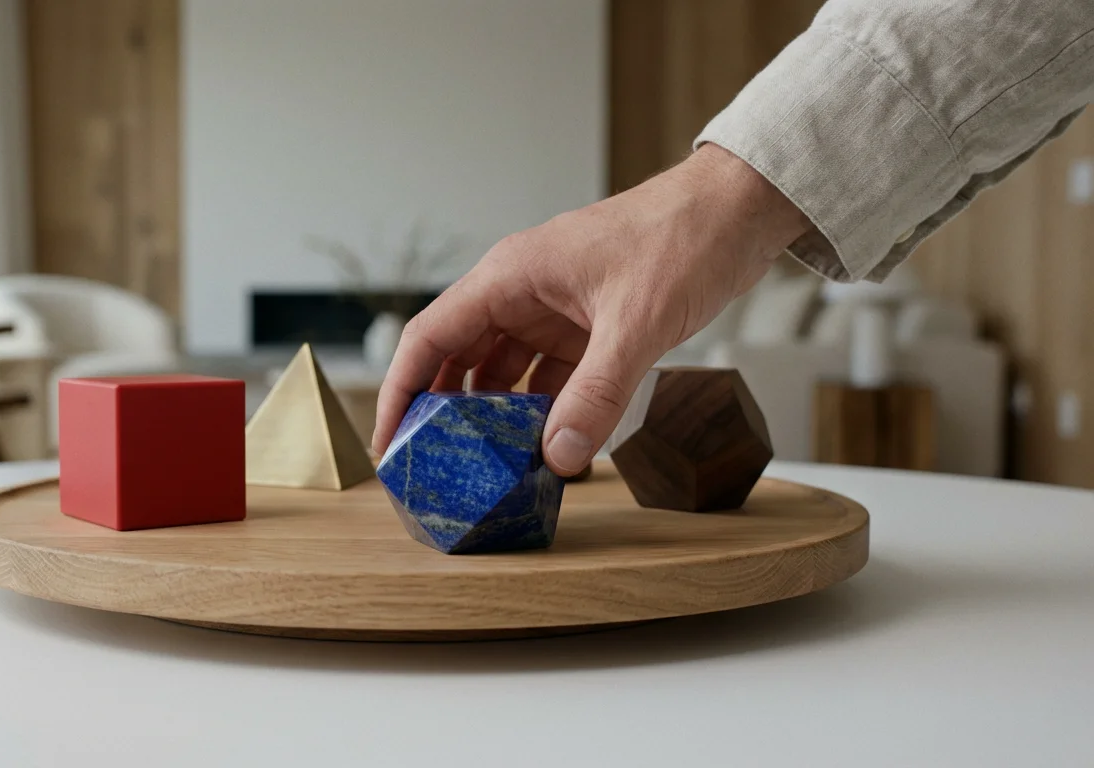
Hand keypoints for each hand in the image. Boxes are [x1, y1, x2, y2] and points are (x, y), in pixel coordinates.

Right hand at [372, 143, 810, 474]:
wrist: (740, 209)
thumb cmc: (683, 238)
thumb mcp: (636, 324)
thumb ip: (597, 394)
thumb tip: (560, 458)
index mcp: (509, 277)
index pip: (429, 339)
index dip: (401, 394)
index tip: (388, 444)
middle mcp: (520, 293)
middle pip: (457, 360)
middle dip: (442, 415)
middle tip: (433, 469)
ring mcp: (552, 311)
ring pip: (502, 374)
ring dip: (495, 418)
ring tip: (486, 469)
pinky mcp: (586, 327)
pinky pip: (547, 378)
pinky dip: (543, 412)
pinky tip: (545, 447)